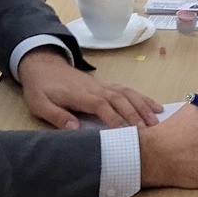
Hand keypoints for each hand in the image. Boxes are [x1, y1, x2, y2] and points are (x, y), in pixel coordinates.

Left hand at [18, 48, 162, 129]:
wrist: (43, 65)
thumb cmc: (41, 87)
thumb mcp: (40, 104)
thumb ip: (58, 116)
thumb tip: (76, 129)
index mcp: (81, 95)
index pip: (101, 106)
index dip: (114, 117)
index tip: (126, 131)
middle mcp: (96, 89)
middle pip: (120, 100)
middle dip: (135, 114)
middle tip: (149, 130)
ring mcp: (103, 85)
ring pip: (127, 93)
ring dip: (143, 106)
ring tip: (157, 119)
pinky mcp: (106, 85)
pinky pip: (127, 90)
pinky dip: (142, 98)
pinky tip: (154, 106)